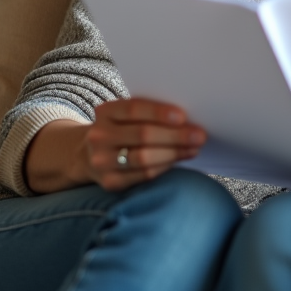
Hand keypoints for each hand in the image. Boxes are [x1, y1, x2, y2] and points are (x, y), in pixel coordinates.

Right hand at [81, 99, 206, 190]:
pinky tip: (179, 159)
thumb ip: (148, 114)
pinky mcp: (110, 182)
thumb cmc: (122, 129)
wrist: (91, 155)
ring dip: (174, 153)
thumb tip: (188, 119)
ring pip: (144, 158)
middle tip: (199, 135)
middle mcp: (99, 136)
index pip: (134, 108)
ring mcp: (102, 161)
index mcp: (105, 112)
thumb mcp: (126, 115)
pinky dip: (165, 166)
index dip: (159, 112)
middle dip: (175, 136)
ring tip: (194, 148)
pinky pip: (144, 175)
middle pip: (142, 135)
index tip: (183, 116)